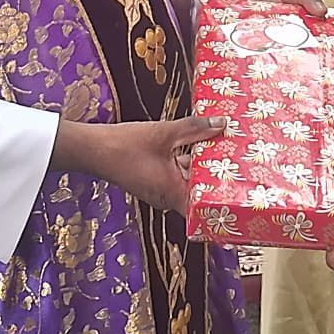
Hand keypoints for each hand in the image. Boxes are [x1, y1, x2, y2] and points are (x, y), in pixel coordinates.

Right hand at [55, 116, 225, 213]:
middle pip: (198, 194)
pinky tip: (199, 145)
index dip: (221, 204)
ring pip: (187, 182)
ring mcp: (159, 190)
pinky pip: (176, 176)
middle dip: (216, 179)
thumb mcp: (165, 133)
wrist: (93, 149)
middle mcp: (166, 197)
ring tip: (225, 151)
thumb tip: (222, 123)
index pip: (203, 210)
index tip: (239, 193)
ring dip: (201, 169)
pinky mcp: (153, 180)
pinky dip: (187, 164)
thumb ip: (195, 128)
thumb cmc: (126, 145)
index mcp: (172, 192)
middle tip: (240, 166)